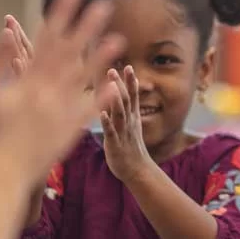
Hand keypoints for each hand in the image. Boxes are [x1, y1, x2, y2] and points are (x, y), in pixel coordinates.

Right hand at [0, 0, 123, 191]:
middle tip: (104, 6)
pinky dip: (104, 98)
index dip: (60, 15)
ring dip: (102, 59)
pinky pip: (90, 112)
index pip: (46, 39)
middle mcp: (47, 93)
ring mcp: (61, 113)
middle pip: (70, 53)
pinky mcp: (69, 133)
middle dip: (87, 28)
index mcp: (25, 81)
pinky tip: (118, 85)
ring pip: (85, 80)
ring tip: (119, 40)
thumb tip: (9, 33)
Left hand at [100, 66, 153, 185]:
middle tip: (113, 70)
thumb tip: (120, 95)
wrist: (137, 171)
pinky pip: (111, 132)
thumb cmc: (130, 148)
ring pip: (120, 114)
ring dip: (115, 99)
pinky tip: (102, 113)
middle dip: (120, 85)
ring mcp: (123, 133)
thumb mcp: (130, 126)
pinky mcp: (115, 145)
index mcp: (132, 118)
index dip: (131, 82)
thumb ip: (125, 111)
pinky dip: (107, 123)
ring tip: (112, 86)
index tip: (128, 67)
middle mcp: (129, 123)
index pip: (133, 96)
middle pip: (125, 101)